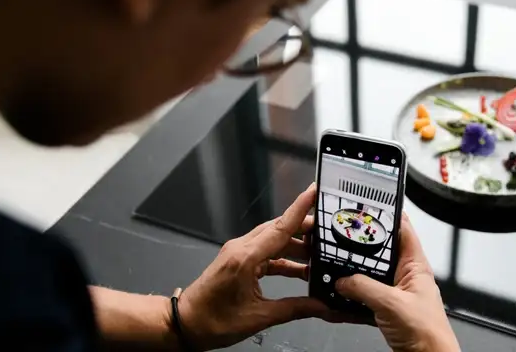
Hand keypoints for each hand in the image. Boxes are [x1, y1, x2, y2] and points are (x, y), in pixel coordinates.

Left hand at [177, 184, 328, 349]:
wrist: (186, 324)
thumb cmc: (211, 320)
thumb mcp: (258, 317)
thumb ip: (294, 308)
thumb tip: (320, 305)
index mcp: (245, 258)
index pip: (280, 227)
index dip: (300, 208)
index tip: (314, 191)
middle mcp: (241, 249)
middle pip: (280, 230)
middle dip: (306, 229)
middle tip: (330, 230)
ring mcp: (239, 253)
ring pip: (274, 241)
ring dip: (296, 246)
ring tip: (320, 254)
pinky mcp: (239, 261)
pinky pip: (267, 253)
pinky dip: (284, 259)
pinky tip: (301, 269)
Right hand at [336, 214, 460, 351]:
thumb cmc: (427, 334)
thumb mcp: (391, 304)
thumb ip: (364, 288)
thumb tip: (342, 280)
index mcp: (415, 265)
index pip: (402, 228)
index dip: (388, 214)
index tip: (369, 204)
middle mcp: (406, 275)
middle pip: (383, 250)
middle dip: (364, 242)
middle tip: (344, 232)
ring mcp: (397, 291)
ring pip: (372, 272)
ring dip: (356, 269)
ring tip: (338, 259)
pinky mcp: (388, 307)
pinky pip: (367, 293)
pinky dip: (354, 292)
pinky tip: (341, 292)